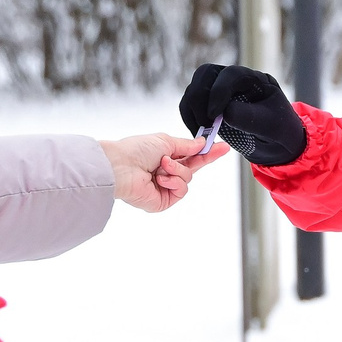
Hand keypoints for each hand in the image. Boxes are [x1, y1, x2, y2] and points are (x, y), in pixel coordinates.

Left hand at [101, 131, 226, 212]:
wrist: (119, 167)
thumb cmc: (135, 150)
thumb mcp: (165, 141)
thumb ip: (186, 145)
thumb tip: (201, 144)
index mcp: (163, 156)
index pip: (190, 155)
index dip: (206, 152)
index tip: (222, 147)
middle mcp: (164, 172)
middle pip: (192, 168)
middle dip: (205, 158)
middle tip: (220, 149)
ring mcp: (164, 187)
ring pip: (188, 179)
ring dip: (178, 170)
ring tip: (161, 166)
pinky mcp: (163, 201)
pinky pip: (181, 191)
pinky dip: (173, 182)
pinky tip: (160, 179)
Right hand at [179, 64, 308, 166]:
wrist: (276, 143)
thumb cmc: (278, 131)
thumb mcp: (270, 126)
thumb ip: (249, 117)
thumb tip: (225, 112)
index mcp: (254, 79)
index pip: (231, 75)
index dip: (219, 92)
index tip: (214, 115)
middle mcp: (235, 80)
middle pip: (206, 73)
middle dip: (200, 97)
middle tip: (204, 123)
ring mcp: (220, 89)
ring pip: (195, 87)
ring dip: (192, 108)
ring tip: (201, 131)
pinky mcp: (209, 103)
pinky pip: (190, 103)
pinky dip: (189, 117)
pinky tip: (197, 133)